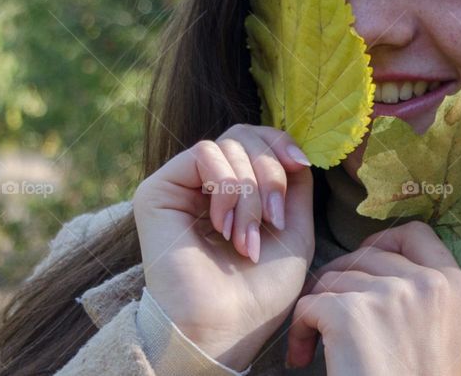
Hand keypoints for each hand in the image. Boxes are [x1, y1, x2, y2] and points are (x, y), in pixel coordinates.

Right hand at [132, 123, 314, 369]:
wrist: (225, 326)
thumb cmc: (260, 290)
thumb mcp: (294, 229)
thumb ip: (295, 186)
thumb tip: (295, 149)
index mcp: (236, 191)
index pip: (257, 139)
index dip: (281, 143)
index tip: (301, 164)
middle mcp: (206, 184)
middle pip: (245, 135)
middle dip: (270, 172)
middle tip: (273, 219)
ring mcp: (182, 186)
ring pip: (229, 145)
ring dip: (249, 192)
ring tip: (246, 238)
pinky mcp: (159, 190)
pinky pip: (204, 153)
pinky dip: (226, 186)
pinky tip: (223, 225)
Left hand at [286, 220, 460, 375]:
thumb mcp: (444, 334)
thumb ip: (427, 293)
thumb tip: (379, 258)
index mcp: (456, 287)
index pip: (415, 233)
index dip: (384, 241)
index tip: (365, 263)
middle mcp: (428, 284)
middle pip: (367, 254)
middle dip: (342, 279)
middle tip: (331, 313)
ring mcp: (391, 295)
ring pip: (334, 279)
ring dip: (319, 310)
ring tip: (318, 345)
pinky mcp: (351, 314)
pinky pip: (309, 305)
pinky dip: (299, 332)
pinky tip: (303, 357)